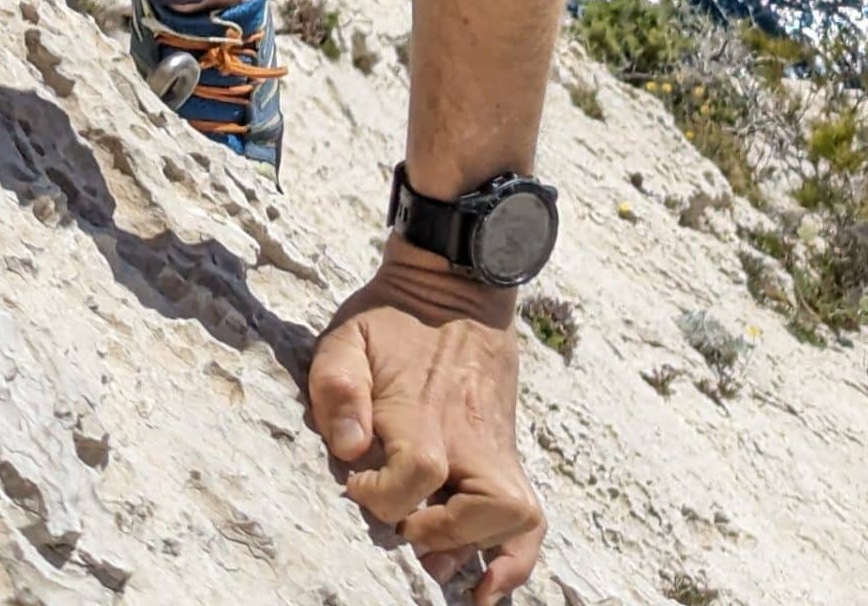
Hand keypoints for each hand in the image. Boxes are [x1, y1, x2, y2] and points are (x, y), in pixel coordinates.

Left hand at [307, 242, 544, 601]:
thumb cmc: (391, 320)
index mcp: (423, 410)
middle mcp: (469, 438)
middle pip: (477, 507)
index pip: (415, 473)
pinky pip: (530, 519)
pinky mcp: (507, 460)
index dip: (382, 493)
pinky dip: (517, 560)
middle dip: (438, 533)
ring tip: (440, 567)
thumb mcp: (348, 334)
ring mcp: (495, 451)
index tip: (356, 485)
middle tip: (402, 526)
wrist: (454, 291)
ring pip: (514, 519)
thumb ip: (337, 386)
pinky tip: (487, 587)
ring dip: (480, 551)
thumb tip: (346, 447)